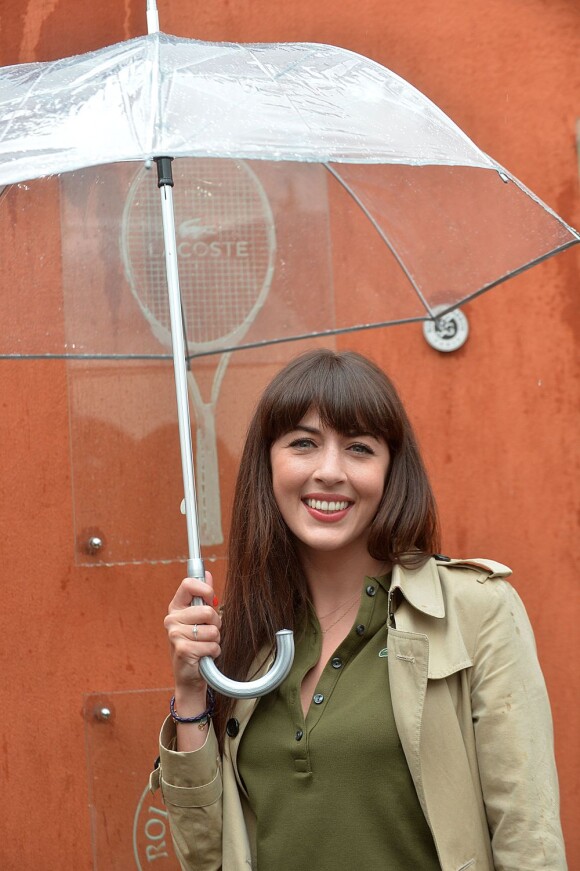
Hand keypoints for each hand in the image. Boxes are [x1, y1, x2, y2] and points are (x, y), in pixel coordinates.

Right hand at [164, 572, 221, 698]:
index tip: (211, 599)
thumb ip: (204, 597)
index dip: (205, 589)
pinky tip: (204, 656)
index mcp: (176, 607)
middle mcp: (172, 619)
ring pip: (212, 630)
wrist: (190, 676)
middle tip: (209, 633)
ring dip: (215, 640)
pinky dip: (213, 652)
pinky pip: (211, 645)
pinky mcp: (182, 649)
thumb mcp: (201, 618)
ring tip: (205, 645)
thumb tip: (207, 574)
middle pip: (208, 611)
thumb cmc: (197, 644)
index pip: (188, 585)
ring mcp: (175, 634)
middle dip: (216, 623)